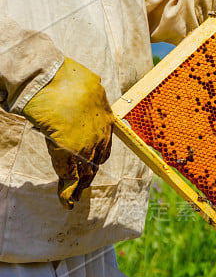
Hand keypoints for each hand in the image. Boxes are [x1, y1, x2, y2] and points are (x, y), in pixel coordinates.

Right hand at [22, 58, 113, 208]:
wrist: (47, 77)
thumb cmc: (63, 77)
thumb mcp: (88, 85)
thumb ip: (90, 97)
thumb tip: (92, 89)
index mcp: (106, 116)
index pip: (104, 145)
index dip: (96, 157)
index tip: (90, 166)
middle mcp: (100, 132)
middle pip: (97, 160)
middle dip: (88, 174)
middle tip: (81, 188)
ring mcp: (85, 142)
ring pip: (84, 170)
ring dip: (78, 186)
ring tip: (72, 199)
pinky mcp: (67, 149)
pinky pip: (66, 172)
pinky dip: (65, 188)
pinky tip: (66, 199)